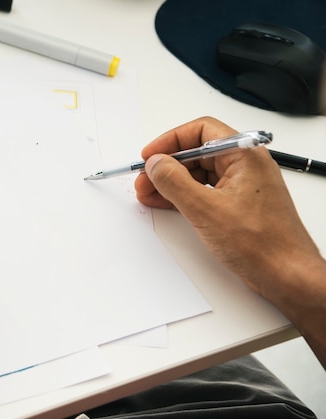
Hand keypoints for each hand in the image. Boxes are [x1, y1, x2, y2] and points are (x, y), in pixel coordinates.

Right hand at [134, 117, 325, 367]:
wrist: (286, 274)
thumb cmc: (262, 244)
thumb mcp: (205, 209)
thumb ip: (174, 182)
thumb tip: (156, 164)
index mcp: (244, 155)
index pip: (201, 131)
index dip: (170, 141)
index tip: (150, 156)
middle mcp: (246, 165)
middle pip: (197, 152)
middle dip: (167, 165)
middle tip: (145, 179)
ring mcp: (243, 185)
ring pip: (199, 172)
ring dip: (172, 182)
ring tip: (149, 193)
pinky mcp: (238, 203)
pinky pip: (205, 190)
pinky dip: (183, 195)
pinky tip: (166, 203)